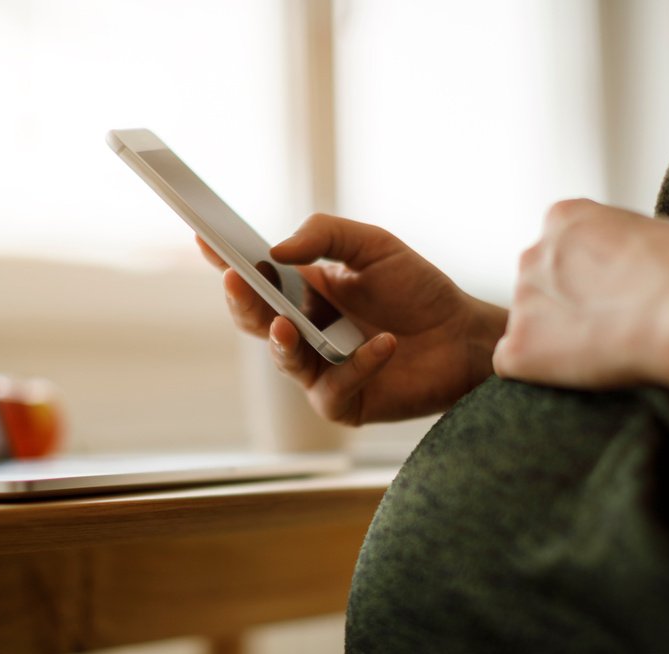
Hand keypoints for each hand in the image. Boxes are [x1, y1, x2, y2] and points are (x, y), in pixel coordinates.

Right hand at [200, 214, 506, 423]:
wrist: (463, 336)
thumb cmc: (419, 290)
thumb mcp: (373, 245)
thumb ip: (326, 235)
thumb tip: (278, 249)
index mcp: (303, 292)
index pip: (254, 277)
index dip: (225, 260)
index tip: (205, 238)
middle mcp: (304, 331)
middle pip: (255, 322)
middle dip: (242, 302)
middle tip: (237, 279)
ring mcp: (319, 370)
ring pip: (283, 360)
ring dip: (281, 342)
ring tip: (285, 324)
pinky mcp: (344, 402)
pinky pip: (335, 388)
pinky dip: (357, 365)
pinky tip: (383, 344)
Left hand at [493, 199, 668, 389]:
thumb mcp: (653, 231)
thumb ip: (620, 243)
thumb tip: (632, 261)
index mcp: (562, 219)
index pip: (557, 251)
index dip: (586, 280)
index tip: (614, 294)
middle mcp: (532, 255)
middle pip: (537, 288)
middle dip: (564, 308)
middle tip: (606, 326)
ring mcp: (521, 302)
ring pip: (527, 327)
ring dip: (555, 340)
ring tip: (604, 348)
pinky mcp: (517, 349)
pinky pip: (513, 365)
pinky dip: (539, 373)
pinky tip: (579, 370)